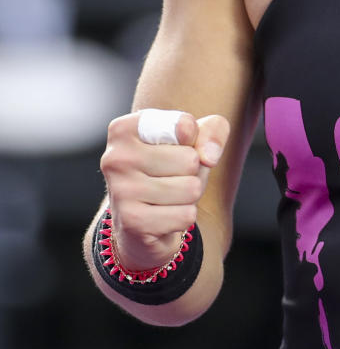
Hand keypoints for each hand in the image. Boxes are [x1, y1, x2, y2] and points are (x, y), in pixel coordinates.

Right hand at [99, 110, 229, 271]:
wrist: (141, 222)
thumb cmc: (170, 169)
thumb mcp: (195, 138)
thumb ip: (213, 130)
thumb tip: (209, 157)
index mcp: (125, 129)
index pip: (185, 126)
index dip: (193, 140)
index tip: (175, 147)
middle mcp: (116, 157)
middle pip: (190, 160)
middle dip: (193, 173)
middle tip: (172, 178)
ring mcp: (120, 190)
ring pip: (191, 188)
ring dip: (189, 197)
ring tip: (168, 197)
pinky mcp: (131, 222)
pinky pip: (186, 215)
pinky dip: (183, 217)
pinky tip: (163, 216)